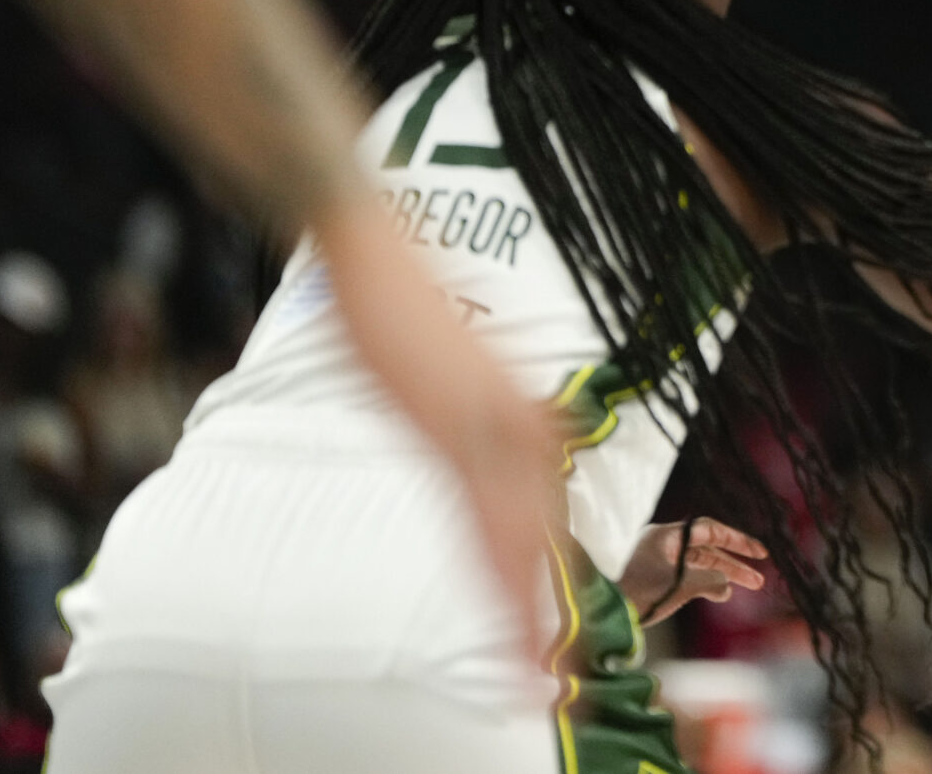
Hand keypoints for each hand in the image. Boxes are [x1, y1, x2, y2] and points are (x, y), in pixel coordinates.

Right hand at [317, 192, 562, 656]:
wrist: (378, 246)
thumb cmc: (401, 303)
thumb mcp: (444, 374)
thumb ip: (469, 416)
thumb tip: (465, 450)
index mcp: (520, 416)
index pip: (542, 516)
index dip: (548, 581)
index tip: (551, 639)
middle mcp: (523, 424)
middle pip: (543, 540)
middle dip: (547, 617)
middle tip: (552, 684)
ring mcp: (496, 425)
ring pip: (526, 541)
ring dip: (531, 614)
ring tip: (538, 676)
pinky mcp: (462, 423)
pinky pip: (490, 515)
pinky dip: (504, 573)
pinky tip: (510, 615)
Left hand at [620, 516, 768, 624]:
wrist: (604, 616)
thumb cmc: (639, 595)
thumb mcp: (681, 586)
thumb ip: (710, 581)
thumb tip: (726, 587)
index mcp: (665, 536)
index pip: (709, 530)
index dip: (737, 541)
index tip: (759, 553)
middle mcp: (661, 544)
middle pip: (706, 549)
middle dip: (733, 564)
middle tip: (758, 580)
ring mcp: (656, 562)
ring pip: (698, 564)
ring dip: (721, 575)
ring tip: (743, 589)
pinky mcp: (653, 579)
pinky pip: (686, 576)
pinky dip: (704, 584)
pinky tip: (720, 594)